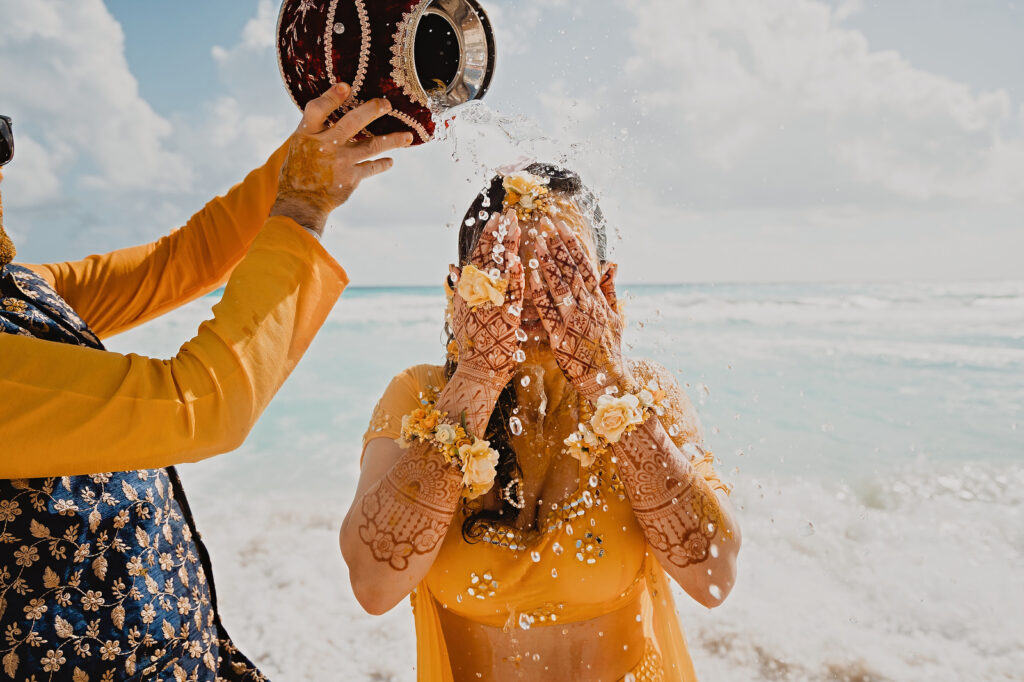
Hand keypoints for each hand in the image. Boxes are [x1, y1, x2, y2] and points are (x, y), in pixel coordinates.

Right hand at [270, 82, 412, 234]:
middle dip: (372, 110)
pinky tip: (389, 161)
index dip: (331, 97)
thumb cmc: (297, 170)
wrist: (301, 203)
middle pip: (353, 122)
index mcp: (307, 134)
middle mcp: (325, 146)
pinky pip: (372, 166)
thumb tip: (337, 106)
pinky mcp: (352, 178)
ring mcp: (341, 162)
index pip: (318, 109)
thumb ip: (316, 128)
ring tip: (407, 137)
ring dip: (393, 140)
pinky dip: (382, 164)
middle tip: (387, 104)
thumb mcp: (298, 144)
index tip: (346, 86)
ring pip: (373, 145)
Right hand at [450, 209, 524, 392]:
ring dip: (508, 248)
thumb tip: (451, 266)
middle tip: (509, 212)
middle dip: (500, 234)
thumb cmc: (473, 343)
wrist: (477, 371)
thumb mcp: (460, 312)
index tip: (496, 217)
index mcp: (469, 290)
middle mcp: (478, 294)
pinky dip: (514, 279)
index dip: (488, 236)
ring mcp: (491, 305)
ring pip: (500, 271)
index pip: (479, 256)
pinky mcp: (505, 319)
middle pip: (490, 258)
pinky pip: (511, 296)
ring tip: (516, 227)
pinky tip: (519, 262)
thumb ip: (459, 287)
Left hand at [524, 218, 630, 401]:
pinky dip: (540, 291)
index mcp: (599, 299)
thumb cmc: (609, 348)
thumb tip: (613, 262)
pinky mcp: (561, 334)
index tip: (562, 225)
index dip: (572, 244)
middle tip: (545, 223)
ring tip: (537, 241)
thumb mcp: (615, 315)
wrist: (607, 378)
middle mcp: (588, 305)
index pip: (585, 265)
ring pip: (560, 285)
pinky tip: (531, 275)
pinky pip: (548, 309)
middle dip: (558, 245)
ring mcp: (575, 319)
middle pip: (571, 269)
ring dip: (548, 262)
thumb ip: (610, 288)